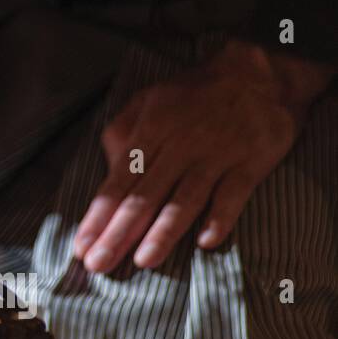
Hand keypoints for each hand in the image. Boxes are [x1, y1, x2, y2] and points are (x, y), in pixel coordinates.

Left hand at [73, 40, 334, 273]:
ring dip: (163, 232)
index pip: (117, 183)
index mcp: (148, 134)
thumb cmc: (192, 94)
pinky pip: (233, 195)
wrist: (255, 74)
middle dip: (118, 233)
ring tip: (143, 261)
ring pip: (184, 199)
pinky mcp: (248, 163)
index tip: (81, 247)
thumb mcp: (147, 102)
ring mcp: (214, 157)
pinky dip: (220, 217)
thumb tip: (108, 169)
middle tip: (99, 264)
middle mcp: (178, 148)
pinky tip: (206, 242)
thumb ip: (122, 134)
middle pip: (143, 197)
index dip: (98, 217)